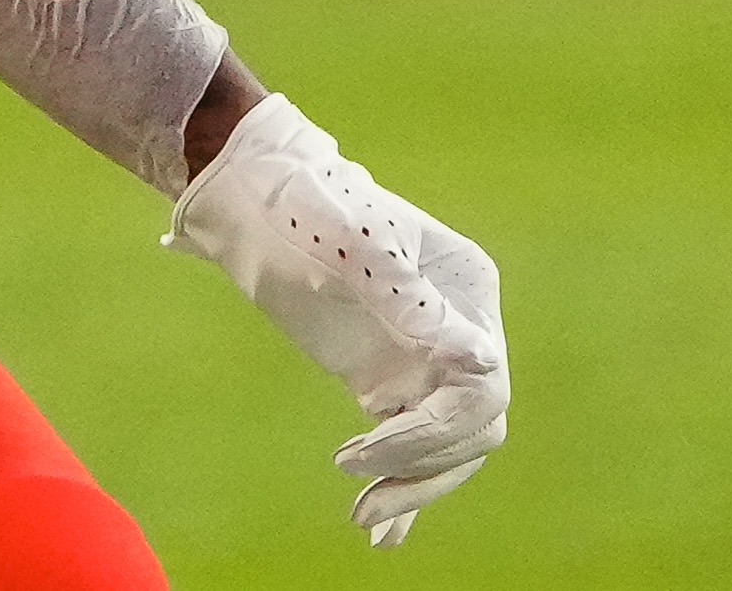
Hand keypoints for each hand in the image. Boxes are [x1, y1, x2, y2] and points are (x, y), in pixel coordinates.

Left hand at [167, 93, 509, 547]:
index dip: (435, 425)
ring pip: (447, 446)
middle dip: (422, 466)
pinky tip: (386, 538)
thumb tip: (480, 361)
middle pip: (473, 426)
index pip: (481, 384)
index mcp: (466, 291)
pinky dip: (404, 488)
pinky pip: (410, 445)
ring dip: (413, 487)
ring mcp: (424, 359)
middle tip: (357, 493)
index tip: (370, 438)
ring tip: (363, 519)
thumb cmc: (299, 205)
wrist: (250, 194)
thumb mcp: (349, 243)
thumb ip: (408, 299)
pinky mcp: (386, 381)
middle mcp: (459, 330)